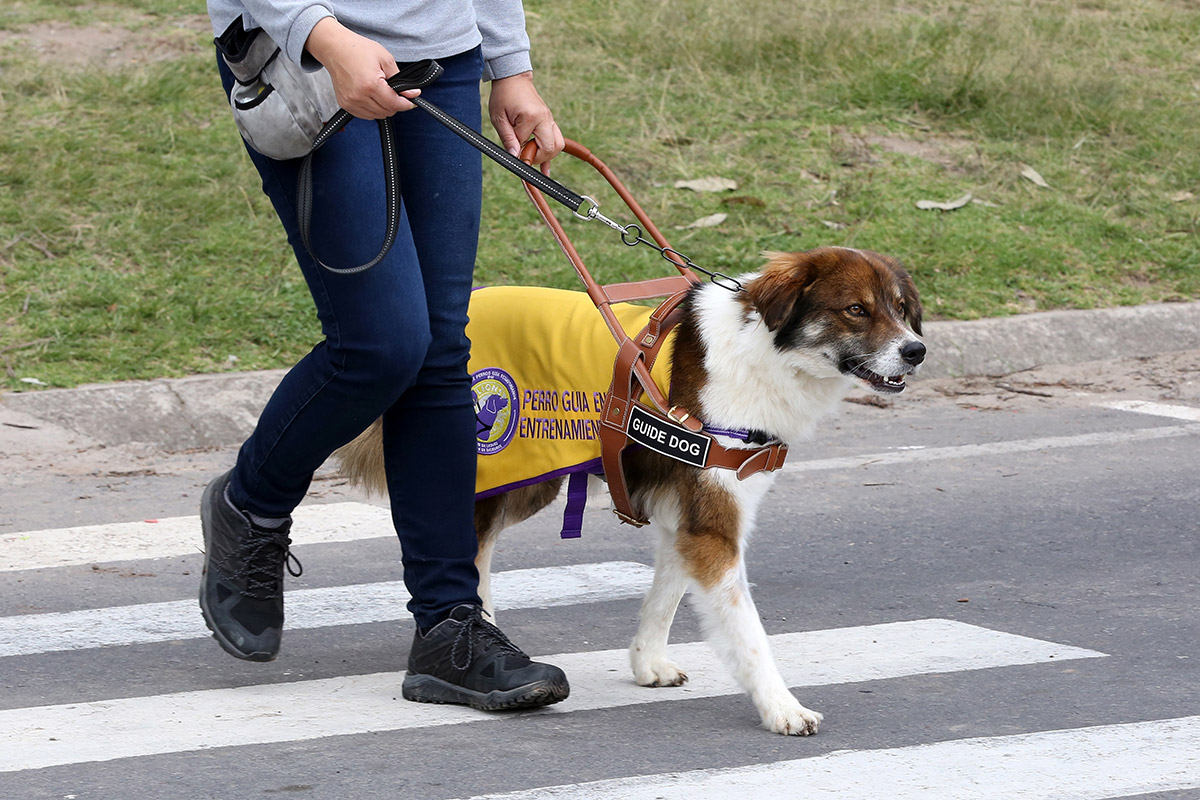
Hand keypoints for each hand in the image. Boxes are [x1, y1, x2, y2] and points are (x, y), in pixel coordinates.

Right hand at [304, 18, 418, 118]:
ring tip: (381, 91)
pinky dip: (373, 109)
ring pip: (377, 115)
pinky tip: (373, 96)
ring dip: (384, 107)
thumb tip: (412, 94)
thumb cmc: (357, 49)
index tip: (412, 101)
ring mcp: (351, 102)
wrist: (335, 48)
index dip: (406, 104)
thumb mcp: (385, 59)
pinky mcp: (345, 104)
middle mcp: (359, 96)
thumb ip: (400, 80)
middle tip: (394, 91)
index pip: (394, 104)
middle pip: (387, 112)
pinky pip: (365, 115)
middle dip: (395, 104)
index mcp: (370, 85)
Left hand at [488, 72, 563, 164]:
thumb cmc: (504, 96)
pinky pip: (556, 140)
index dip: (519, 152)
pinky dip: (550, 155)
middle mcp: (545, 118)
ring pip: (557, 146)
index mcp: (532, 117)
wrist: (514, 79)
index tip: (514, 154)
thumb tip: (515, 157)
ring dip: (546, 155)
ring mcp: (550, 119)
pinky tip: (545, 171)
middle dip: (537, 158)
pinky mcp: (550, 121)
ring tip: (531, 157)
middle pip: (550, 148)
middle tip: (523, 156)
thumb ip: (507, 139)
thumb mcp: (499, 118)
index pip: (528, 144)